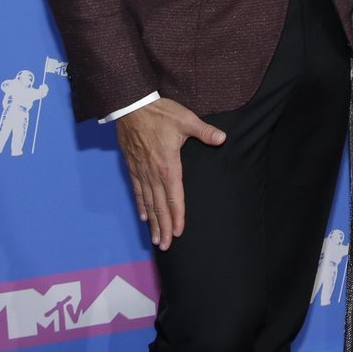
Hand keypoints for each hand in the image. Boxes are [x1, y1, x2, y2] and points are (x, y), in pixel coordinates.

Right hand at [115, 99, 225, 249]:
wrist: (131, 106)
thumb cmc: (160, 113)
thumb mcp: (185, 120)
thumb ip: (204, 131)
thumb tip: (222, 138)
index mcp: (168, 165)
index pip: (174, 197)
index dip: (177, 216)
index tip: (179, 233)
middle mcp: (154, 173)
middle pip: (160, 206)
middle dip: (164, 227)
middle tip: (166, 245)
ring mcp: (142, 171)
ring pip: (148, 202)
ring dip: (152, 221)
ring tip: (155, 239)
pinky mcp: (133, 166)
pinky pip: (137, 191)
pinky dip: (141, 205)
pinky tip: (144, 216)